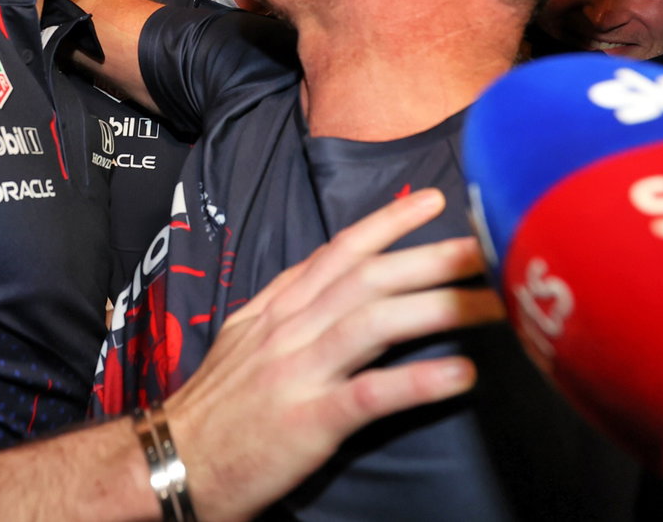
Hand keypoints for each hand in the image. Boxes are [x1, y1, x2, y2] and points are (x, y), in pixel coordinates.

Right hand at [166, 188, 504, 520]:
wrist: (170, 462)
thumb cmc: (214, 409)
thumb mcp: (243, 340)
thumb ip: (288, 308)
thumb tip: (331, 281)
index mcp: (276, 310)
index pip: (338, 252)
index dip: (388, 223)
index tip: (432, 201)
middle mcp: (288, 331)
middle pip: (367, 279)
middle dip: (431, 257)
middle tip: (487, 245)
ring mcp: (297, 374)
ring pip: (373, 324)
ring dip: (438, 307)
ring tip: (492, 303)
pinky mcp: (307, 422)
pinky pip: (369, 395)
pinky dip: (417, 382)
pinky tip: (461, 375)